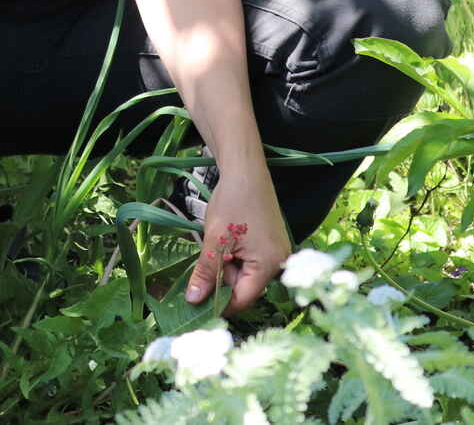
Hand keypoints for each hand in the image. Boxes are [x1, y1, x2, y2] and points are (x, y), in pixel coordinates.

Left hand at [184, 166, 290, 315]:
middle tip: (208, 256)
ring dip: (227, 264)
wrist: (245, 170)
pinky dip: (235, 254)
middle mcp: (279, 262)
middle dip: (222, 277)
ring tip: (218, 240)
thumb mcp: (214, 241)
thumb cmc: (232, 203)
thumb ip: (206, 273)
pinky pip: (251, 259)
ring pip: (245, 272)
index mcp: (268, 265)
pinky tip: (227, 237)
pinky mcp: (272, 242)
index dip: (220, 303)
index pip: (243, 299)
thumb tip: (194, 301)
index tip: (198, 303)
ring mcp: (277, 252)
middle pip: (245, 286)